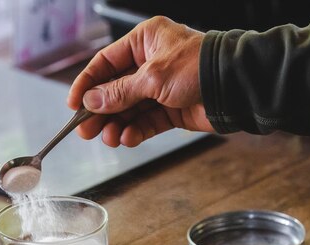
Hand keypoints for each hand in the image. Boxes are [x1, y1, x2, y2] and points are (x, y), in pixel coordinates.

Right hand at [67, 16, 213, 146]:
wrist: (236, 87)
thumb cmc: (199, 67)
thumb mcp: (153, 77)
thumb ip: (120, 91)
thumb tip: (91, 101)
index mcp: (144, 41)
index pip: (106, 62)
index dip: (87, 84)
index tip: (73, 105)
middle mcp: (150, 63)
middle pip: (115, 89)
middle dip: (101, 111)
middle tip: (85, 130)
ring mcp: (161, 88)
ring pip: (130, 109)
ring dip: (117, 125)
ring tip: (109, 138)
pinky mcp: (172, 109)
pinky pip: (147, 122)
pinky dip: (136, 131)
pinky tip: (127, 139)